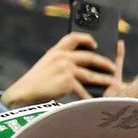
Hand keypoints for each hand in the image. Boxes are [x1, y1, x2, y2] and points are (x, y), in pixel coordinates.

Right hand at [2, 32, 123, 105]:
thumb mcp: (46, 63)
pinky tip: (95, 100)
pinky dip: (89, 96)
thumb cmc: (35, 80)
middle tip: (113, 66)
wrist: (24, 91)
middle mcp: (62, 57)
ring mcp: (65, 69)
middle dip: (103, 62)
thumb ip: (60, 59)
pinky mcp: (67, 81)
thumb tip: (80, 61)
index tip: (96, 43)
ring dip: (103, 79)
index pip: (73, 38)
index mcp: (56, 51)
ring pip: (90, 74)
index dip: (86, 38)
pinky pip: (82, 90)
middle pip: (89, 57)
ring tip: (112, 83)